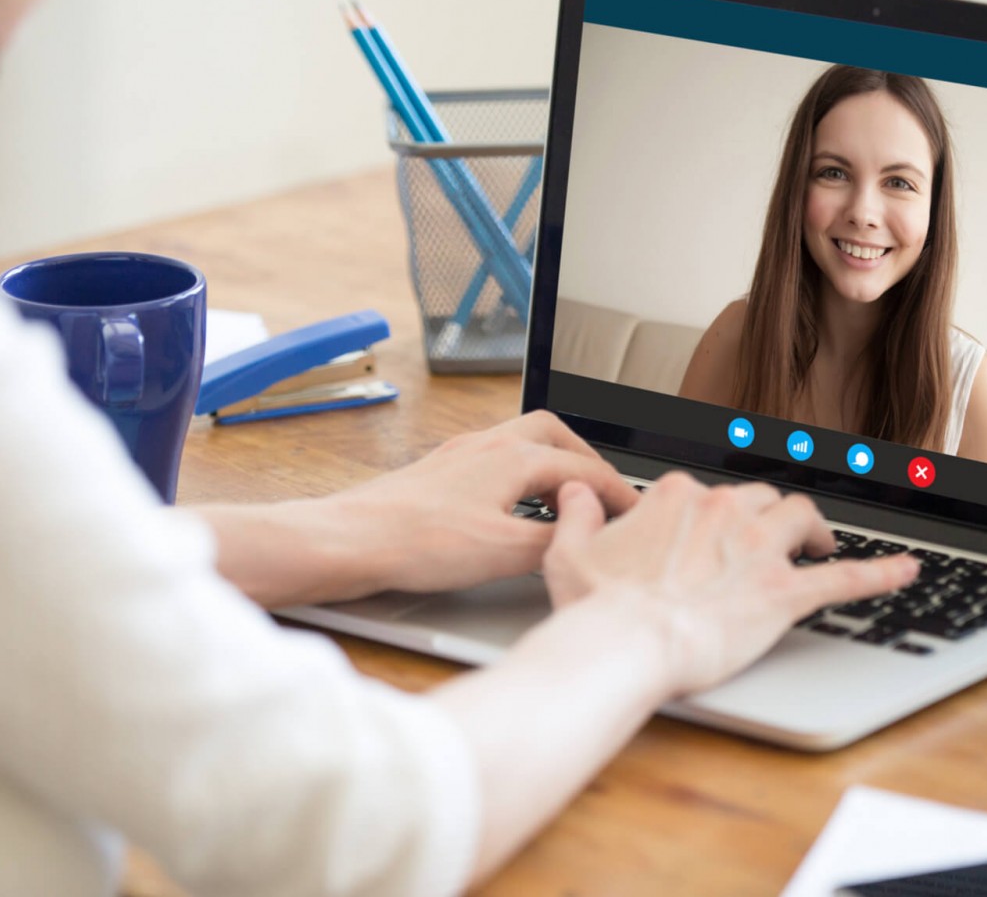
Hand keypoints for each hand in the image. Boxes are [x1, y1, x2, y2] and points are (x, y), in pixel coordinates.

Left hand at [324, 410, 640, 593]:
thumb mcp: (505, 552)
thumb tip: (584, 540)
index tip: (636, 513)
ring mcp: (459, 456)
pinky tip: (512, 508)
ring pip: (520, 444)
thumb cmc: (418, 541)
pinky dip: (519, 478)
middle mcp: (486, 445)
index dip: (617, 492)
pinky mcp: (437, 475)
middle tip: (604, 493)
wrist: (350, 540)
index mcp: (512, 456)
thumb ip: (555, 542)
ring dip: (551, 465)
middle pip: (553, 435)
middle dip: (586, 461)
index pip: (584, 468)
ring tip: (565, 499)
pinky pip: (494, 462)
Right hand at [543, 472, 918, 696]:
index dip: (713, 513)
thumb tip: (574, 490)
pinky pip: (847, 578)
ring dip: (813, 528)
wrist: (625, 643)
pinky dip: (882, 573)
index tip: (710, 531)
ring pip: (801, 517)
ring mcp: (758, 549)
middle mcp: (724, 510)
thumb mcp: (568, 553)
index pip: (706, 492)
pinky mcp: (785, 592)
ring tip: (818, 544)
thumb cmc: (596, 607)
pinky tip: (908, 571)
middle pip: (759, 499)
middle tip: (771, 538)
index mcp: (677, 498)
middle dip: (767, 515)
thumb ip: (575, 514)